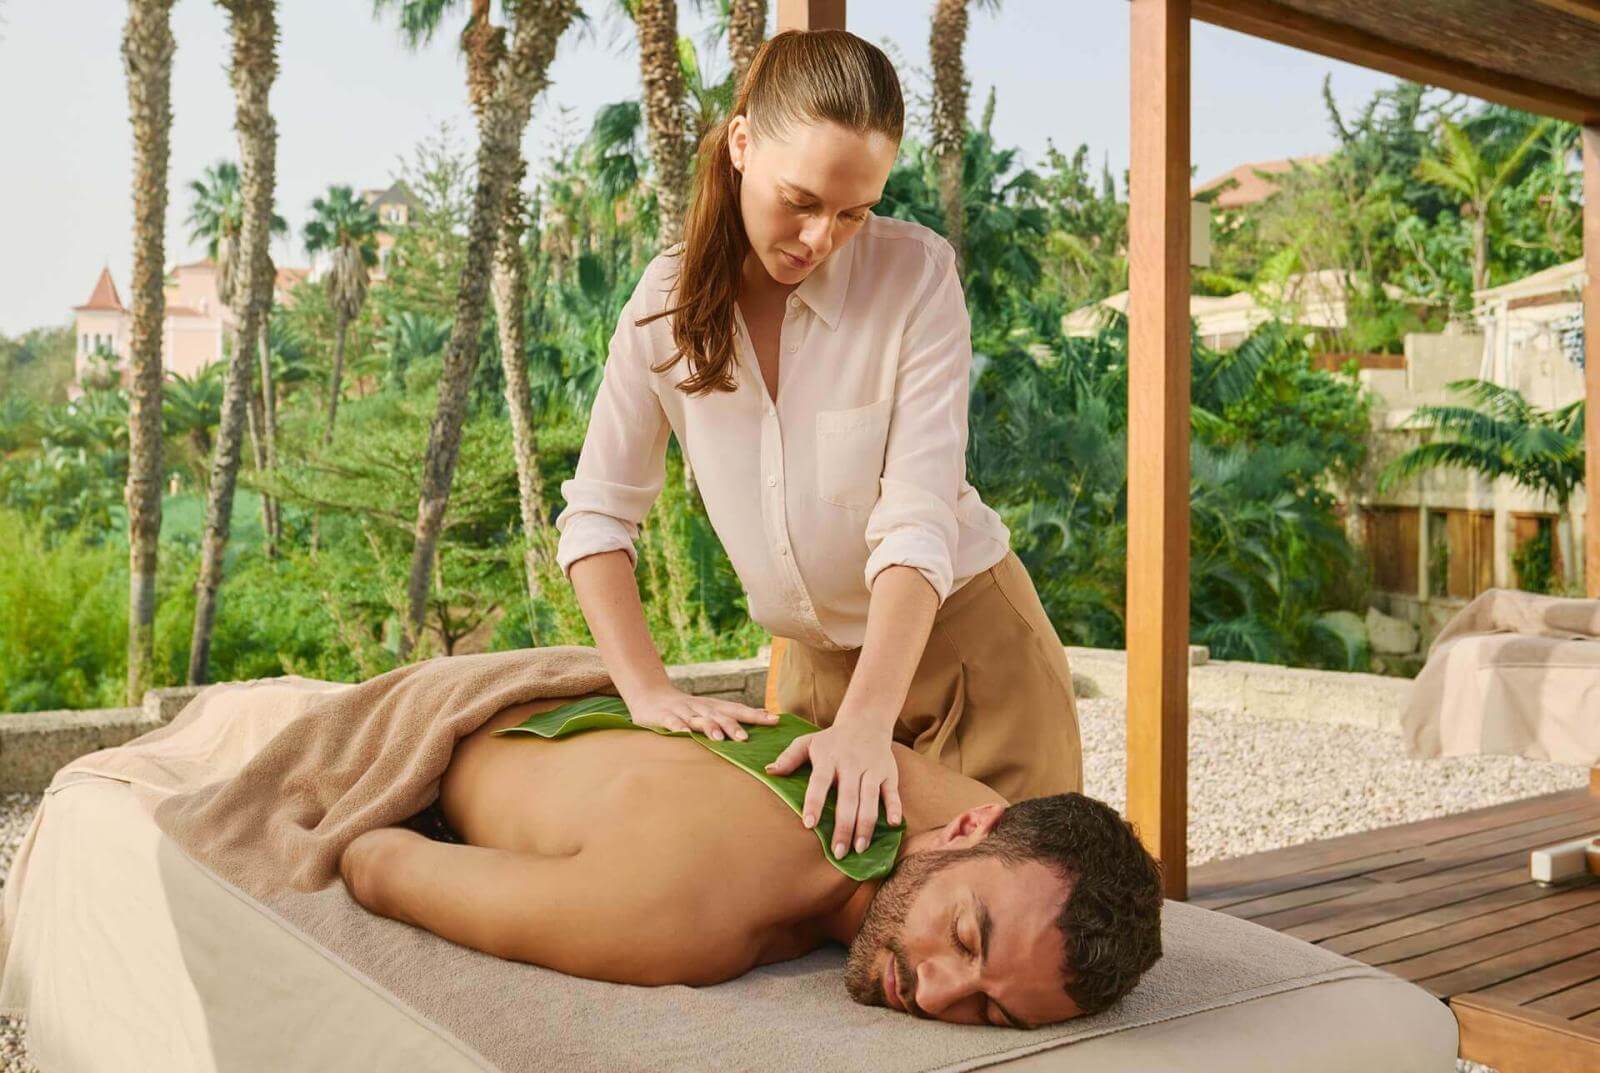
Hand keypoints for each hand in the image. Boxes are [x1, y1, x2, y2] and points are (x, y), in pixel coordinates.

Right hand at [626, 685, 778, 740]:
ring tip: (719, 739)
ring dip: (708, 727)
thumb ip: (729, 717)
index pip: (738, 709)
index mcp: (713, 707)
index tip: (775, 720)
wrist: (649, 695)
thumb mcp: (708, 711)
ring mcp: (682, 711)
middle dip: (733, 726)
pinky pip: (671, 722)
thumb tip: (761, 719)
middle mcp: (701, 707)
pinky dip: (677, 727)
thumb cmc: (685, 709)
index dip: (756, 715)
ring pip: (697, 719)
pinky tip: (683, 733)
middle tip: (745, 738)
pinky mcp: (663, 716)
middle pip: (720, 715)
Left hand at [765, 721, 902, 857]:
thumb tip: (769, 771)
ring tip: (860, 848)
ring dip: (866, 825)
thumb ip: (789, 757)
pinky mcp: (888, 773)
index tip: (809, 824)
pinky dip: (894, 808)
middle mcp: (851, 764)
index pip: (820, 781)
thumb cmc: (831, 740)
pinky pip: (892, 792)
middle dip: (844, 826)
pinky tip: (893, 825)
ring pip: (870, 799)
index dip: (815, 802)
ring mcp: (871, 769)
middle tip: (838, 852)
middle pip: (848, 797)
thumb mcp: (808, 742)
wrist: (866, 721)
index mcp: (829, 757)